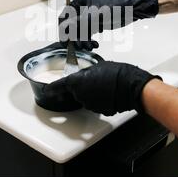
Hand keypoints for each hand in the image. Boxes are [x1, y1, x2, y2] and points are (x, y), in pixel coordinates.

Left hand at [44, 61, 160, 115]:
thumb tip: (87, 74)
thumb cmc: (117, 73)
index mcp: (77, 81)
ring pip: (86, 98)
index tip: (47, 89)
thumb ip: (87, 72)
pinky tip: (109, 93)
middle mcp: (81, 94)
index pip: (59, 85)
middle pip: (75, 91)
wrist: (131, 85)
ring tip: (105, 85)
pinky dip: (100, 100)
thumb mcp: (98, 66)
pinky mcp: (100, 110)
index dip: (52, 87)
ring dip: (92, 93)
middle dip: (82, 86)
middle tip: (95, 79)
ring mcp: (90, 104)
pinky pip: (96, 104)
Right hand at [58, 0, 158, 49]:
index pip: (64, 17)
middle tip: (80, 47)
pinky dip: (89, 41)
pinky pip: (87, 35)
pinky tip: (95, 44)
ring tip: (91, 46)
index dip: (63, 30)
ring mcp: (88, 17)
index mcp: (78, 1)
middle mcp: (81, 8)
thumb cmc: (115, 7)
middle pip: (71, 27)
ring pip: (79, 32)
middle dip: (76, 38)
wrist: (132, 8)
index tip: (65, 42)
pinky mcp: (95, 24)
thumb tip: (65, 30)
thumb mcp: (94, 16)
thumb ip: (78, 24)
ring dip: (84, 41)